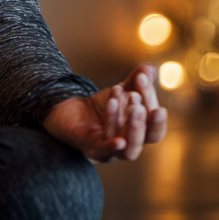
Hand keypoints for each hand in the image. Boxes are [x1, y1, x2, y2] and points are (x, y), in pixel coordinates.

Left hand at [42, 63, 167, 161]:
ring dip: (126, 125)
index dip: (151, 99)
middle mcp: (130, 144)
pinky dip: (112, 147)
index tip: (142, 78)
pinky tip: (119, 141)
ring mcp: (111, 151)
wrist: (65, 110)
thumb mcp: (119, 92)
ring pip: (128, 148)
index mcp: (141, 131)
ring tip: (115, 99)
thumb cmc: (98, 106)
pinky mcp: (90, 149)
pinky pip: (104, 152)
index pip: (153, 119)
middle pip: (146, 138)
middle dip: (143, 119)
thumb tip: (149, 68)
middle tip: (134, 97)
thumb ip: (135, 82)